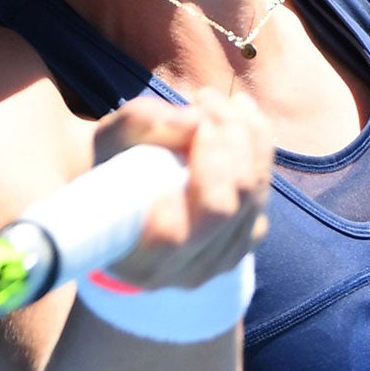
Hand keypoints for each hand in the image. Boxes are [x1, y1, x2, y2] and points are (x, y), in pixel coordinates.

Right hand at [92, 90, 273, 288]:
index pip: (182, 227)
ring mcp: (220, 262)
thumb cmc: (107, 170)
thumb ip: (139, 125)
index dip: (201, 168)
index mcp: (139, 260)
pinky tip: (241, 121)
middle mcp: (185, 273)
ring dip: (248, 136)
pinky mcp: (243, 243)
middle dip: (230, 139)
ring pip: (254, 196)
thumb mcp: (106, 142)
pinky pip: (263, 194)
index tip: (195, 117)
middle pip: (231, 206)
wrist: (122, 196)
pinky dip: (260, 151)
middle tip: (206, 97)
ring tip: (224, 100)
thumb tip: (195, 120)